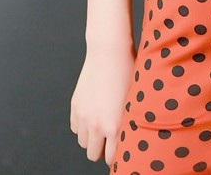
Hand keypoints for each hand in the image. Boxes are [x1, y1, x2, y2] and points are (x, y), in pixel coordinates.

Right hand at [70, 43, 135, 165]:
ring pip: (82, 142)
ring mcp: (83, 116)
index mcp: (114, 126)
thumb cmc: (128, 72)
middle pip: (93, 154)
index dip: (117, 154)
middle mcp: (96, 125)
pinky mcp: (75, 106)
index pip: (112, 157)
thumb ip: (129, 122)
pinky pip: (75, 127)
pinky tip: (93, 114)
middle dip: (102, 148)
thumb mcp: (135, 101)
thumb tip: (131, 136)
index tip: (121, 149)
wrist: (109, 52)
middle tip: (111, 138)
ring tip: (102, 124)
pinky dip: (82, 125)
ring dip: (91, 137)